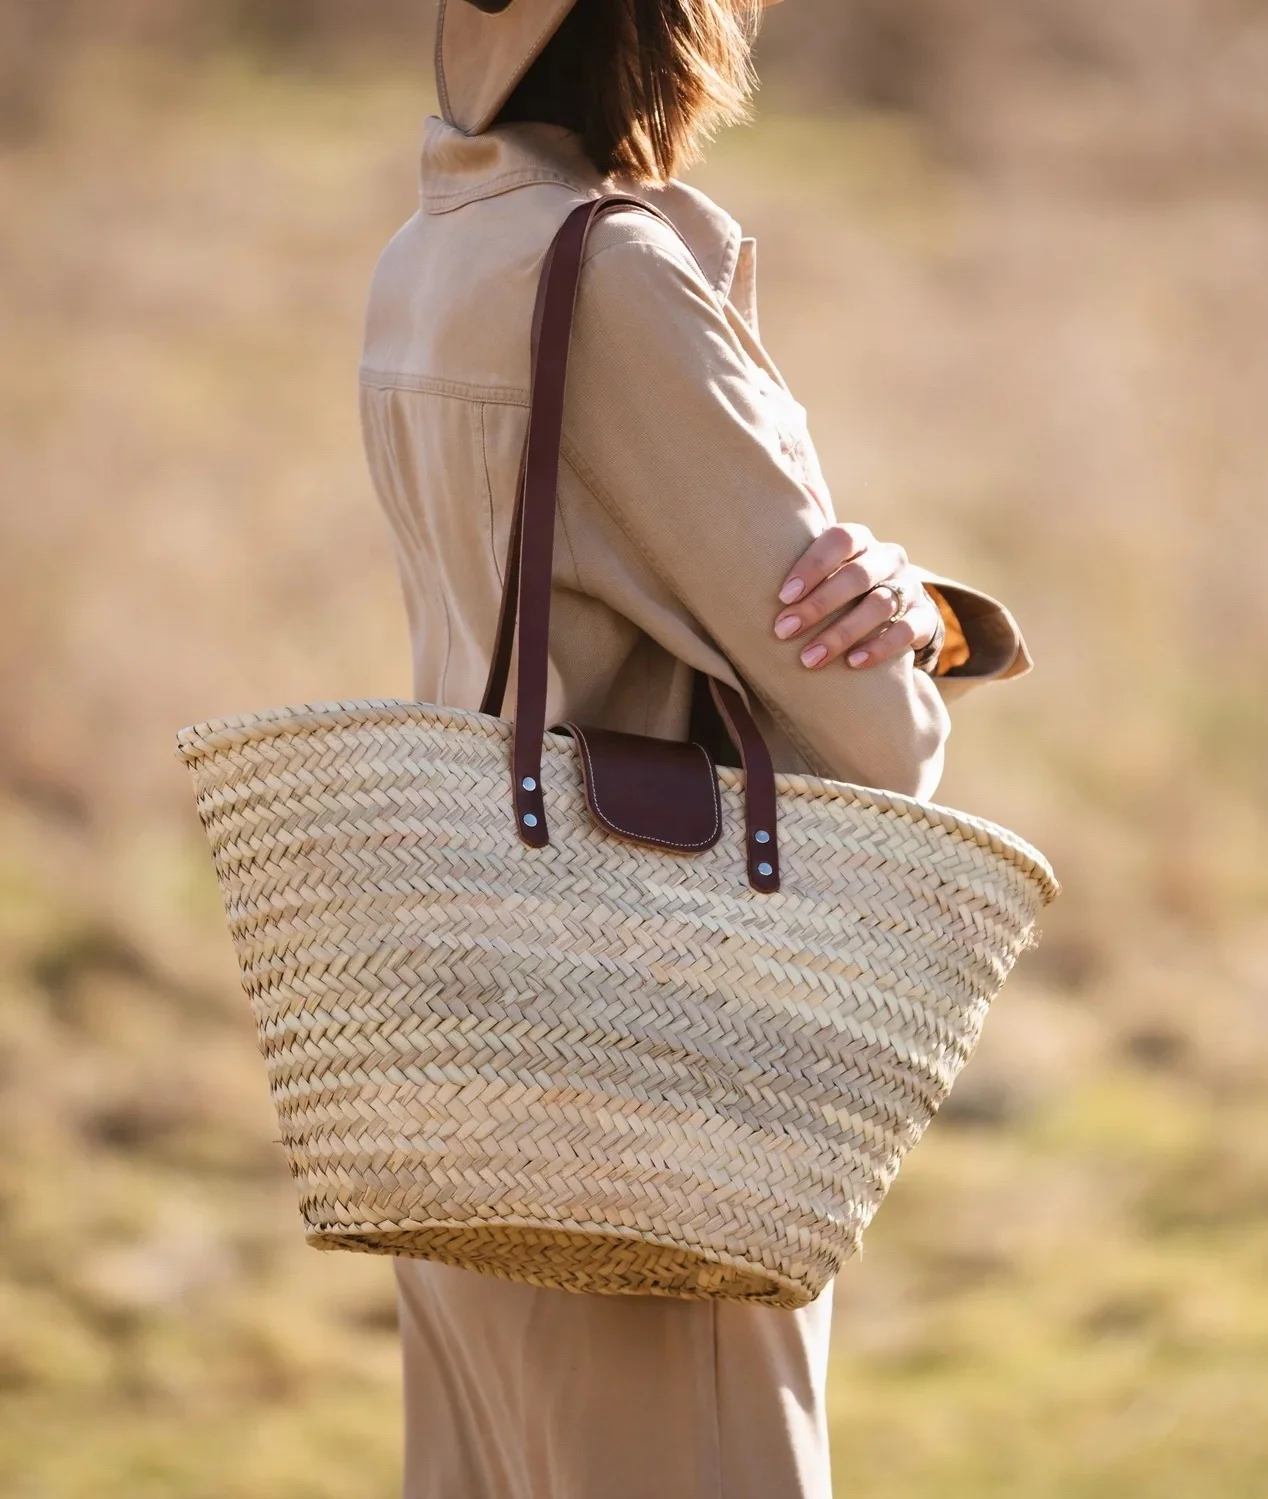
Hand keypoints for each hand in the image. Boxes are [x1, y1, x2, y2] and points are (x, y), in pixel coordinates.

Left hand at [774, 525, 940, 669]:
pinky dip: (879, 647)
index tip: (783, 596)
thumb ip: (799, 549)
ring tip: (810, 659)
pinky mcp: (925, 618)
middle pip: (857, 576)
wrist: (899, 611)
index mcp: (862, 540)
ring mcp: (910, 587)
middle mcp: (889, 559)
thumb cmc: (844, 588)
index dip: (812, 565)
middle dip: (818, 605)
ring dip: (841, 633)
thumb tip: (783, 503)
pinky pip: (907, 630)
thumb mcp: (826, 569)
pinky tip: (852, 663)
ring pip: (879, 605)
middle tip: (784, 631)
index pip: (840, 539)